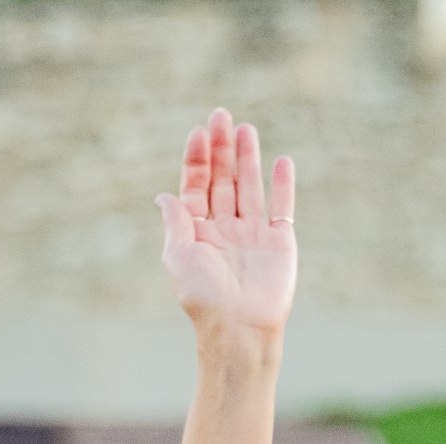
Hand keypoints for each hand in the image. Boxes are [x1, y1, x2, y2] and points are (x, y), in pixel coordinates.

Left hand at [155, 108, 296, 339]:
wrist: (239, 326)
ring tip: (246, 129)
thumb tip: (162, 195)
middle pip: (222, 179)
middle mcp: (223, 229)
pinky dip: (282, 184)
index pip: (195, 187)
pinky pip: (282, 206)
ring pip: (250, 186)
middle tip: (221, 115)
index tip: (198, 132)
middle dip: (221, 148)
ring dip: (248, 158)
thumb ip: (175, 222)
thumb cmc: (203, 297)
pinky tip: (281, 161)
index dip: (196, 160)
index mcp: (197, 232)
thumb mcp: (178, 256)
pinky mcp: (279, 241)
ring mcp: (252, 233)